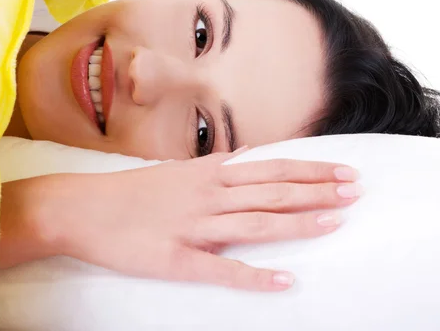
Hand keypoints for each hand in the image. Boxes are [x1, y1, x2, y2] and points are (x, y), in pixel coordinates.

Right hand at [43, 151, 360, 291]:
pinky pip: (222, 270)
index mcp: (210, 173)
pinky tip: (285, 282)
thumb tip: (245, 157)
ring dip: (298, 224)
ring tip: (335, 222)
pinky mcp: (177, 259)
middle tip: (356, 191)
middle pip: (273, 192)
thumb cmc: (132, 189)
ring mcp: (195, 226)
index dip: (311, 171)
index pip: (273, 168)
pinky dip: (255, 277)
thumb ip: (215, 166)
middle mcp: (209, 195)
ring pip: (256, 223)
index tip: (342, 172)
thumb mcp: (178, 169)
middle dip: (318, 191)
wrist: (84, 207)